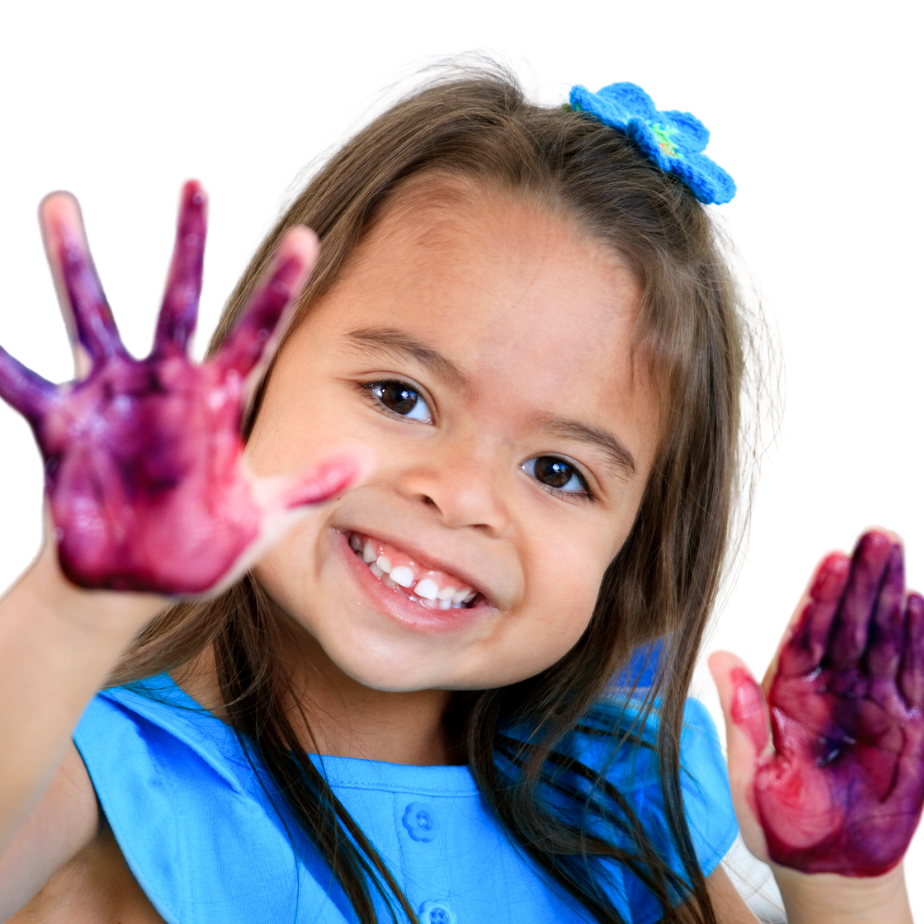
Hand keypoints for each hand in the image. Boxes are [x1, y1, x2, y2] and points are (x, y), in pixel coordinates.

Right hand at [0, 177, 371, 598]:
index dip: (280, 288)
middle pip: (179, 301)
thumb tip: (367, 457)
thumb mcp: (263, 519)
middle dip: (188, 245)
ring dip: (76, 263)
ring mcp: (111, 398)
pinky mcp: (61, 424)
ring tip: (60, 199)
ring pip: (92, 317)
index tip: (307, 238)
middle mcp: (167, 385)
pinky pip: (19, 384)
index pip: (257, 333)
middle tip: (196, 183)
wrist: (137, 579)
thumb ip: (310, 486)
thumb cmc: (204, 547)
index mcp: (219, 401)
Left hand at [705, 524, 923, 877]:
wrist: (829, 869)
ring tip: (897, 550)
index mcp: (785, 694)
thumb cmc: (779, 824)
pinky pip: (911, 676)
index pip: (805, 635)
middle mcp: (827, 689)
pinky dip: (916, 640)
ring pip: (881, 639)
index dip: (819, 597)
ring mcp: (868, 704)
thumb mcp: (750, 777)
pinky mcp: (903, 727)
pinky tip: (916, 601)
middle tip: (878, 532)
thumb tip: (716, 654)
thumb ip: (737, 718)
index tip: (833, 557)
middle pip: (846, 625)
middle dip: (861, 579)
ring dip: (890, 595)